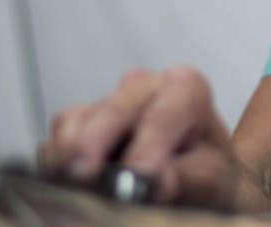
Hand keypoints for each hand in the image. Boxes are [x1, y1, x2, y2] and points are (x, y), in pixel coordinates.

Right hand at [38, 65, 240, 209]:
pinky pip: (60, 132)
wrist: (192, 177)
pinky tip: (70, 181)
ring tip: (78, 185)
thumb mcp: (211, 179)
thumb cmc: (205, 173)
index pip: (166, 111)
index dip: (150, 142)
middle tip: (85, 176)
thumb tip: (158, 180)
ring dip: (74, 153)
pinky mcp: (80, 120)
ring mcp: (109, 100)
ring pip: (81, 118)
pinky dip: (59, 157)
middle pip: (116, 107)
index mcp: (186, 89)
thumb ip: (188, 178)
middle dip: (97, 141)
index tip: (138, 172)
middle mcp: (145, 85)